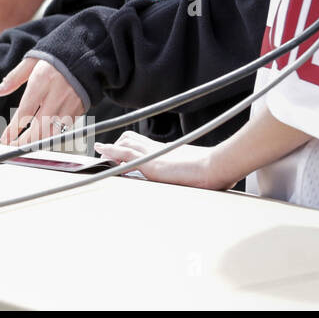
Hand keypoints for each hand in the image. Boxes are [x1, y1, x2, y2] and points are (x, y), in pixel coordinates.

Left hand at [0, 57, 84, 145]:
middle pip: (39, 127)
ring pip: (53, 131)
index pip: (25, 111)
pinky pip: (65, 128)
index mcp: (42, 81)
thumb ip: (14, 77)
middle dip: (25, 141)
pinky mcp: (80, 109)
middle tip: (13, 147)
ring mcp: (70, 103)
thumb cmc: (56, 57)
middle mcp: (57, 94)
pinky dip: (53, 136)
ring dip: (38, 142)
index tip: (5, 139)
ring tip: (25, 146)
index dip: (14, 129)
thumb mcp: (32, 60)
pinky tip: (43, 139)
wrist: (86, 53)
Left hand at [96, 132, 222, 188]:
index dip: (128, 144)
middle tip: (107, 152)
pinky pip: (125, 154)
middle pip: (131, 139)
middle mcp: (158, 149)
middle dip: (118, 145)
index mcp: (167, 150)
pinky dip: (111, 151)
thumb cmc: (212, 169)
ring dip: (112, 148)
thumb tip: (201, 178)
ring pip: (125, 144)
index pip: (142, 142)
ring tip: (102, 153)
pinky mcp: (151, 163)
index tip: (118, 149)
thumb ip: (191, 169)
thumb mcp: (197, 168)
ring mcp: (154, 154)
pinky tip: (103, 151)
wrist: (216, 167)